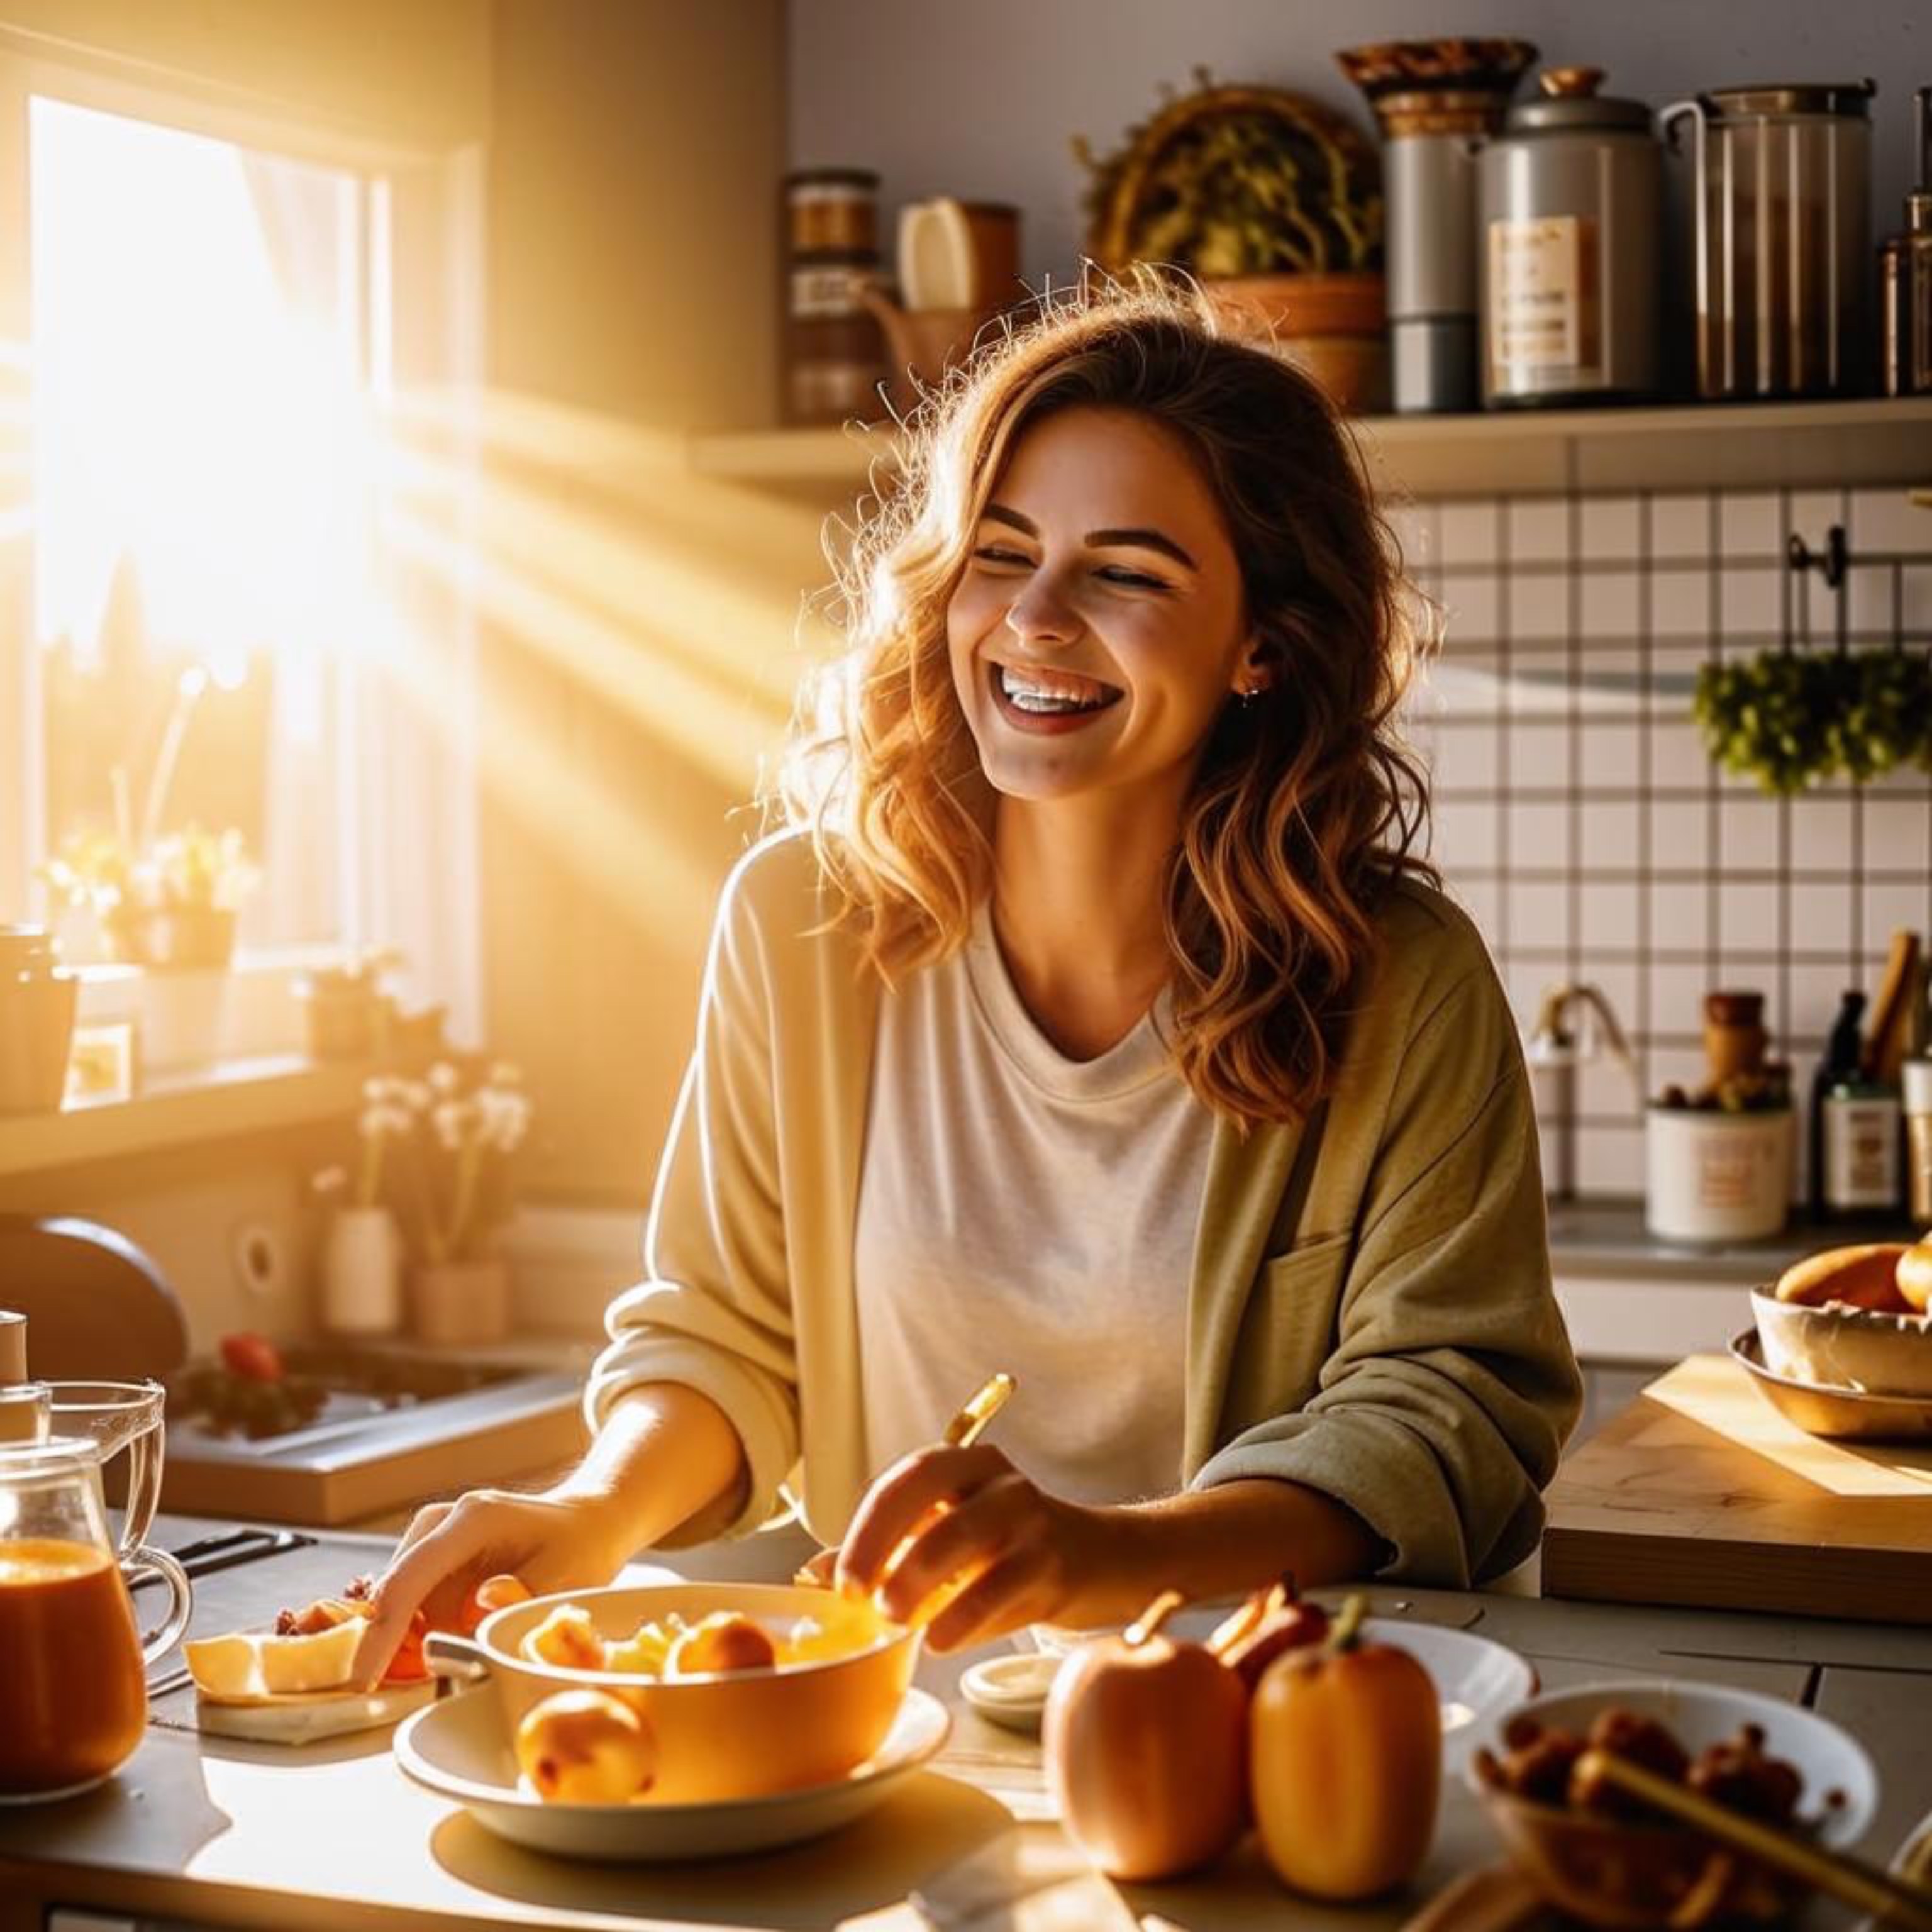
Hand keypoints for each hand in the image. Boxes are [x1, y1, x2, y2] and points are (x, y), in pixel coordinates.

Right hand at [355, 1485, 635, 1687]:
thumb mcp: (566, 1578)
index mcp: (473, 1519)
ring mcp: (435, 1531)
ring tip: (471, 1640)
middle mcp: (445, 1519)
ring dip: (424, 1633)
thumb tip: (478, 1603)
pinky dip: (431, 1623)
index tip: (364, 1680)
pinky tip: (465, 1628)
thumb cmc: (580, 1548)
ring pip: (403, 1599)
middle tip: (428, 1676)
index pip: (409, 1579)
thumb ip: (522, 1598)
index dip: (382, 1634)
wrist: (587, 1521)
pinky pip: (415, 1597)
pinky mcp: (434, 1549)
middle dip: (400, 1641)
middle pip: (395, 1590)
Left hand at [833, 1443, 1101, 1651]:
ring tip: (895, 1619)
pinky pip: (1001, 1588)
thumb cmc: (1005, 1547)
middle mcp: (998, 1481)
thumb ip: (884, 1552)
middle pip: (932, 1498)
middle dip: (886, 1547)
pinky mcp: (1052, 1563)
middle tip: (862, 1598)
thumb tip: (814, 1575)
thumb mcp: (945, 1535)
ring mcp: (1030, 1518)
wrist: (1095, 1560)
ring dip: (921, 1583)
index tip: (841, 1577)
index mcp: (964, 1463)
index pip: (907, 1477)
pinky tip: (939, 1641)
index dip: (868, 1525)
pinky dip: (963, 1618)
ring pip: (966, 1538)